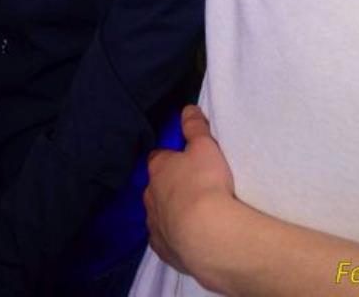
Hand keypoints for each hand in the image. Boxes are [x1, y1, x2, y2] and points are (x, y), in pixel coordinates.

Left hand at [144, 105, 235, 278]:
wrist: (208, 234)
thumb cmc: (205, 183)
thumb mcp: (205, 146)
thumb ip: (195, 126)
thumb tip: (187, 109)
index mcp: (157, 168)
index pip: (158, 157)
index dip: (171, 157)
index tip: (185, 160)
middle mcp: (149, 196)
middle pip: (156, 187)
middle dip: (170, 186)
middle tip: (193, 187)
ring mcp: (154, 225)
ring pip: (158, 214)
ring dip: (171, 212)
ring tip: (194, 215)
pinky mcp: (163, 250)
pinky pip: (164, 239)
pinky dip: (174, 236)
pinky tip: (189, 237)